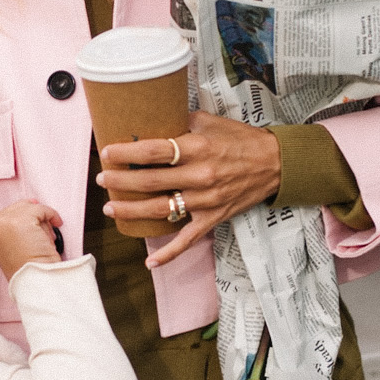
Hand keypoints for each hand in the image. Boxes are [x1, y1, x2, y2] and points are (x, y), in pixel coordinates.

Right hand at [0, 159, 63, 278]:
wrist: (36, 280)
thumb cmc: (29, 266)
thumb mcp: (16, 241)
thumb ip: (19, 220)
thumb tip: (34, 200)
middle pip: (21, 205)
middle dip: (34, 219)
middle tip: (35, 243)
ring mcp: (6, 220)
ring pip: (33, 207)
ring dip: (44, 222)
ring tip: (41, 244)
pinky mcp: (20, 219)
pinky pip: (43, 209)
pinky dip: (52, 218)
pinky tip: (48, 238)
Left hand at [99, 111, 280, 267]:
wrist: (276, 164)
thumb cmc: (242, 140)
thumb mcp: (211, 121)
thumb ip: (181, 120)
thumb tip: (151, 118)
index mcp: (197, 148)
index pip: (154, 151)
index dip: (127, 153)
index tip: (108, 152)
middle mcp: (199, 176)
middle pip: (150, 181)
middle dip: (121, 181)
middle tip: (103, 179)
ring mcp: (206, 200)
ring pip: (160, 210)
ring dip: (131, 211)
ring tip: (111, 208)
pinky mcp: (213, 218)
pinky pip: (188, 239)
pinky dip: (169, 253)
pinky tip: (150, 261)